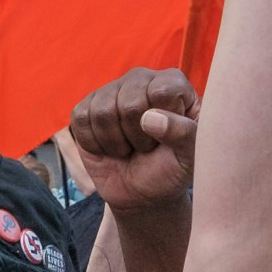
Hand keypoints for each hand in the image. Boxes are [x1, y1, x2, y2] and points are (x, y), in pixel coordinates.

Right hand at [70, 68, 199, 212]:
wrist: (142, 191)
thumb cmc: (172, 168)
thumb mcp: (191, 156)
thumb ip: (184, 134)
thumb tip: (150, 118)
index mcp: (172, 83)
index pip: (162, 92)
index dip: (162, 122)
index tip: (168, 138)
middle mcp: (141, 80)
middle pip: (129, 104)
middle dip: (137, 138)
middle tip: (146, 148)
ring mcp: (111, 91)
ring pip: (102, 112)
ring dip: (115, 143)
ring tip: (127, 148)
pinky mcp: (86, 107)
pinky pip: (81, 119)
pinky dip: (94, 144)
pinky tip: (108, 148)